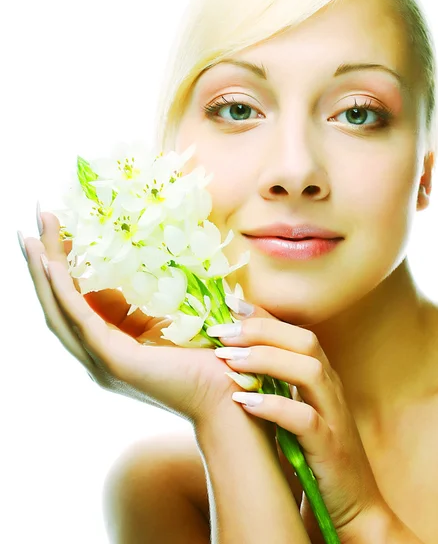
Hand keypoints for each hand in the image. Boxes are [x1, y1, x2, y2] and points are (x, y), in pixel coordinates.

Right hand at [19, 210, 254, 426]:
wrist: (229, 393)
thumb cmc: (208, 356)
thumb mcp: (172, 318)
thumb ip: (151, 299)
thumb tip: (146, 261)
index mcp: (112, 342)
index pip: (78, 300)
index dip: (64, 266)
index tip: (59, 230)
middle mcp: (98, 352)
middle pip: (58, 303)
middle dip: (43, 262)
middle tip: (35, 221)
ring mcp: (102, 359)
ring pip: (59, 311)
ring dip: (43, 272)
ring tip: (30, 237)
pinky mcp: (114, 361)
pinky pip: (80, 321)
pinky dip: (63, 293)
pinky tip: (51, 265)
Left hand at [209, 302, 388, 542]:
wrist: (352, 506)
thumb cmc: (314, 455)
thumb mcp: (295, 411)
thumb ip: (276, 385)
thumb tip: (235, 359)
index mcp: (322, 379)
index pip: (295, 333)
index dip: (264, 316)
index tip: (231, 304)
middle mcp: (331, 390)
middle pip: (305, 341)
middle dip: (261, 330)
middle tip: (221, 331)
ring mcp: (334, 418)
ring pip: (308, 370)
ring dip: (265, 360)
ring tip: (227, 360)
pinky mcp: (330, 449)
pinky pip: (305, 419)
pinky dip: (273, 407)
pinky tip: (243, 404)